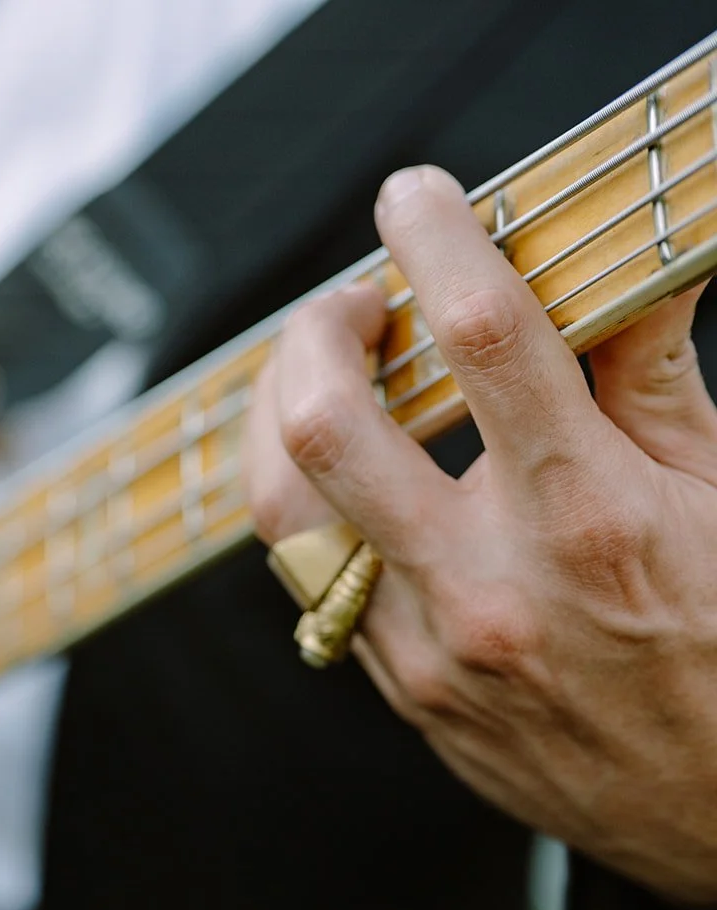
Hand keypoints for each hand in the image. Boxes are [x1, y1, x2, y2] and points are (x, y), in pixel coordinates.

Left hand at [244, 164, 716, 905]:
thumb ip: (648, 380)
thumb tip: (615, 271)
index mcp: (591, 519)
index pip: (483, 337)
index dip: (435, 240)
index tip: (414, 198)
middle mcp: (490, 586)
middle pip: (324, 424)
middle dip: (315, 332)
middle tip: (351, 303)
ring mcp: (429, 650)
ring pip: (283, 508)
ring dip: (279, 416)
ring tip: (319, 375)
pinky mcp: (402, 691)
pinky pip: (316, 579)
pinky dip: (319, 505)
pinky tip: (350, 475)